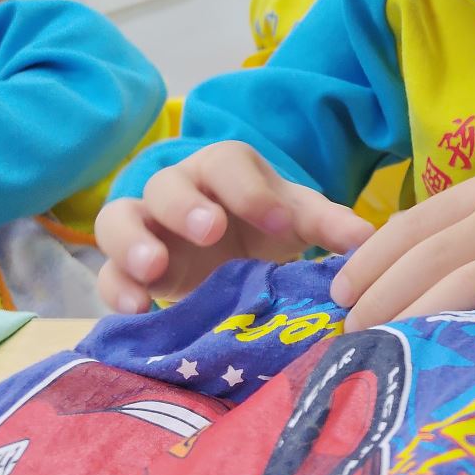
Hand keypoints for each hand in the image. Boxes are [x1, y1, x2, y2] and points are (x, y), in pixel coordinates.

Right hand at [95, 140, 373, 312]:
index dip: (252, 190)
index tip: (278, 221)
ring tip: (154, 267)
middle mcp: (179, 189)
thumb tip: (366, 239)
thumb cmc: (267, 226)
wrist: (234, 256)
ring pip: (120, 219)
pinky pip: (108, 272)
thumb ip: (329, 225)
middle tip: (211, 231)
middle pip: (169, 184)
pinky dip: (116, 288)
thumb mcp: (298, 222)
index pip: (230, 165)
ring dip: (133, 241)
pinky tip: (136, 309)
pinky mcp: (127, 267)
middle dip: (188, 206)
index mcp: (225, 170)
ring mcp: (146, 226)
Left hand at [330, 172, 474, 331]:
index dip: (369, 261)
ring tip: (383, 347)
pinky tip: (438, 355)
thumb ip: (450, 232)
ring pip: (460, 290)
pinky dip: (463, 338)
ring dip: (412, 321)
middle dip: (380, 298)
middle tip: (352, 332)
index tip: (339, 294)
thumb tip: (376, 273)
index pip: (411, 224)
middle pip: (428, 258)